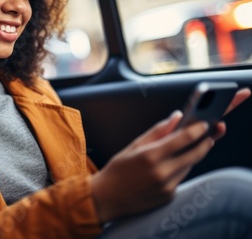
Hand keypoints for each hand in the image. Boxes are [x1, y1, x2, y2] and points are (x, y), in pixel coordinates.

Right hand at [91, 87, 250, 222]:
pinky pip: (181, 177)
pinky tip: (168, 166)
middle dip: (205, 142)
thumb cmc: (117, 169)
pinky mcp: (169, 196)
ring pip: (189, 166)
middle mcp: (162, 172)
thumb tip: (176, 117)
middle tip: (208, 135)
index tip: (204, 123)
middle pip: (195, 154)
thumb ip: (157, 131)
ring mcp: (167, 186)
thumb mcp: (134, 146)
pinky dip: (179, 169)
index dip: (197, 129)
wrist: (107, 198)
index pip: (183, 139)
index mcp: (150, 156)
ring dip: (191, 155)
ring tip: (184, 148)